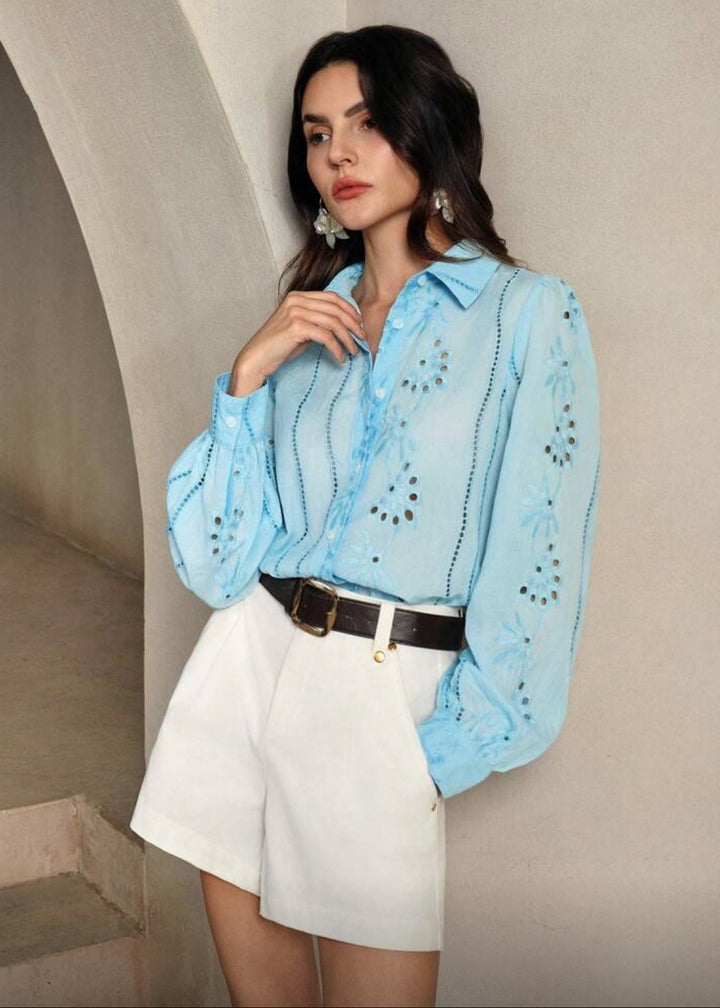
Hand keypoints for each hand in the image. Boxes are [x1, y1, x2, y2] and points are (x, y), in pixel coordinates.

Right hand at [228, 290, 362, 395]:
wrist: (256, 358)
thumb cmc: (278, 346)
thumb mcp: (299, 327)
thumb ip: (316, 320)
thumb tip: (342, 324)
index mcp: (298, 296)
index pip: (332, 297)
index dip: (350, 310)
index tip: (359, 324)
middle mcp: (297, 300)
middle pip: (336, 309)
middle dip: (353, 324)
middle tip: (362, 339)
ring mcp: (296, 312)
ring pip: (333, 322)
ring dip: (347, 338)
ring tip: (353, 351)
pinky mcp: (296, 327)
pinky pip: (326, 336)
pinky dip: (336, 348)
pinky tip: (340, 357)